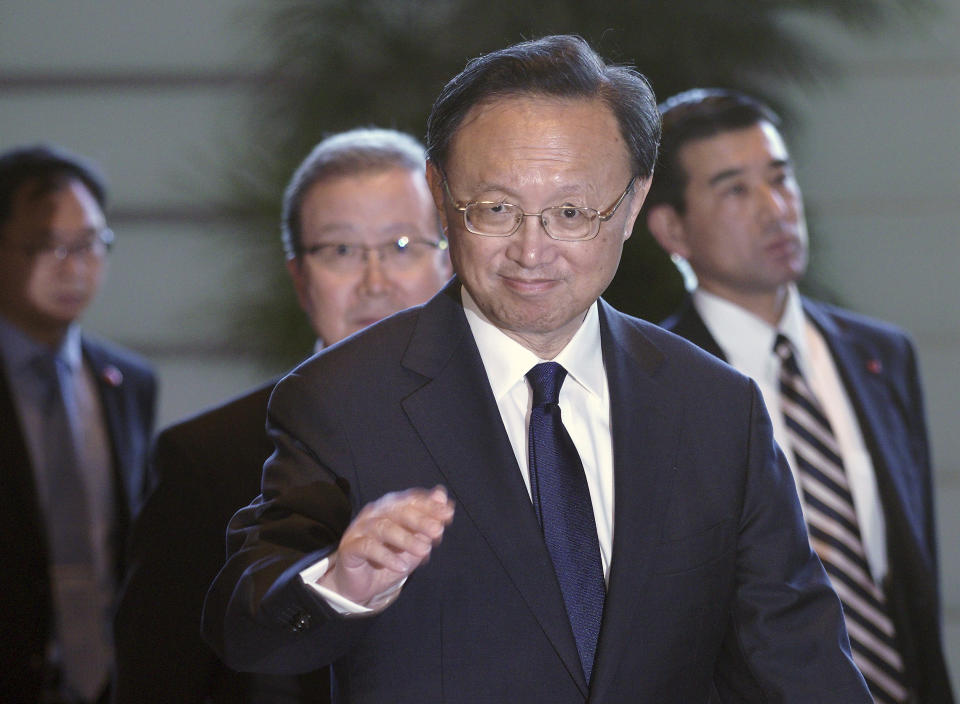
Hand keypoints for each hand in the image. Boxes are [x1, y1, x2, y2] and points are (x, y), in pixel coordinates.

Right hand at [319, 486, 453, 606]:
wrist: (362, 586)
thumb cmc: (390, 559)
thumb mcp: (415, 544)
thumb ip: (429, 522)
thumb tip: (443, 496)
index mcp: (391, 508)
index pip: (410, 500)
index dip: (429, 505)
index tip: (449, 514)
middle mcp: (374, 513)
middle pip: (398, 511)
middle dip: (420, 520)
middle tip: (438, 531)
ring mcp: (360, 529)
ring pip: (383, 527)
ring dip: (406, 538)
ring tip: (424, 551)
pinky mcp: (349, 547)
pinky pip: (368, 547)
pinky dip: (386, 556)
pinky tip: (401, 567)